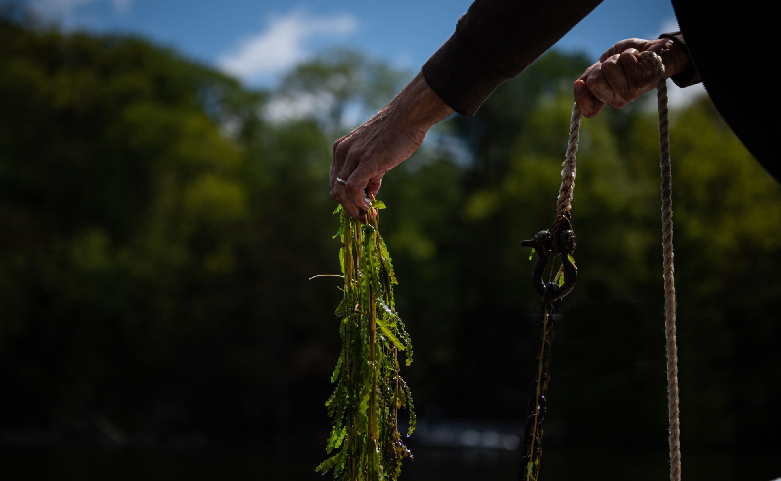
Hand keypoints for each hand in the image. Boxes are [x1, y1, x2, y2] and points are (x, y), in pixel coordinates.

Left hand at [330, 73, 452, 220]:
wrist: (408, 116)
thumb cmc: (397, 133)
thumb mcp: (376, 154)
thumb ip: (371, 173)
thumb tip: (370, 193)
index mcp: (342, 149)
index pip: (335, 181)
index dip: (345, 199)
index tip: (359, 209)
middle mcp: (342, 152)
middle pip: (335, 189)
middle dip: (348, 207)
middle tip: (362, 216)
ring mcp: (353, 156)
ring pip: (341, 191)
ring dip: (353, 208)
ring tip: (366, 213)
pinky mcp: (366, 160)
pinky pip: (353, 188)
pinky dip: (359, 201)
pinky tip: (369, 206)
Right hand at [574, 38, 690, 117]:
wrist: (658, 51)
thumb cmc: (631, 57)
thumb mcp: (605, 64)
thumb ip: (591, 75)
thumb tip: (579, 83)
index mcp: (607, 98)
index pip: (588, 110)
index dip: (580, 98)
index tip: (580, 83)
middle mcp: (618, 100)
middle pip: (594, 83)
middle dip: (602, 66)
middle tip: (616, 64)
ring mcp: (630, 93)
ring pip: (608, 68)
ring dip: (618, 57)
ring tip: (630, 61)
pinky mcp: (641, 82)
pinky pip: (624, 60)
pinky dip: (629, 53)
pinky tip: (639, 59)